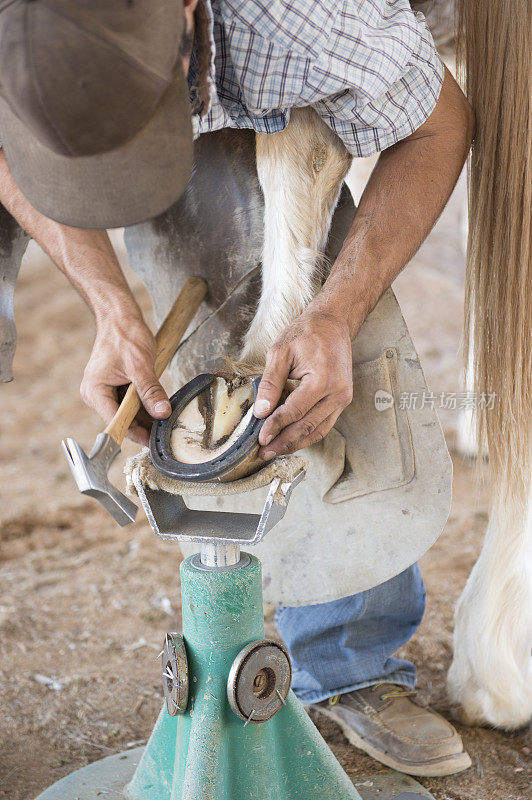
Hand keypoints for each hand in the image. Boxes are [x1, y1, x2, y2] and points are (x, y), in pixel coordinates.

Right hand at [80, 313, 170, 445]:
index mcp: (95, 391)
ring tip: (166, 425)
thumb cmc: (124, 335)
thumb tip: (162, 413)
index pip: (116, 421)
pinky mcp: (115, 388)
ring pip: (128, 414)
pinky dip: (145, 407)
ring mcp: (105, 392)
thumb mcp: (140, 365)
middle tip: (165, 435)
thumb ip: (151, 390)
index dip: (135, 433)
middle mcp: (96, 395)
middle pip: (122, 420)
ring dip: (146, 418)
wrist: (119, 317)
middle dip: (143, 427)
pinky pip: (131, 404)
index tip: (153, 442)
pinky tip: (160, 411)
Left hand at [254, 310, 352, 457]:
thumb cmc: (306, 334)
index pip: (295, 411)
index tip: (260, 439)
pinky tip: (290, 440)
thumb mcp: (281, 352)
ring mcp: (343, 399)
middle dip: (284, 442)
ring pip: (318, 431)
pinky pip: (324, 425)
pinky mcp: (342, 401)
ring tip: (274, 451)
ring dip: (296, 444)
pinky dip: (307, 435)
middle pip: (307, 427)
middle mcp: (338, 393)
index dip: (276, 426)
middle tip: (264, 453)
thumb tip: (261, 412)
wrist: (333, 324)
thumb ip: (271, 383)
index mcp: (323, 379)